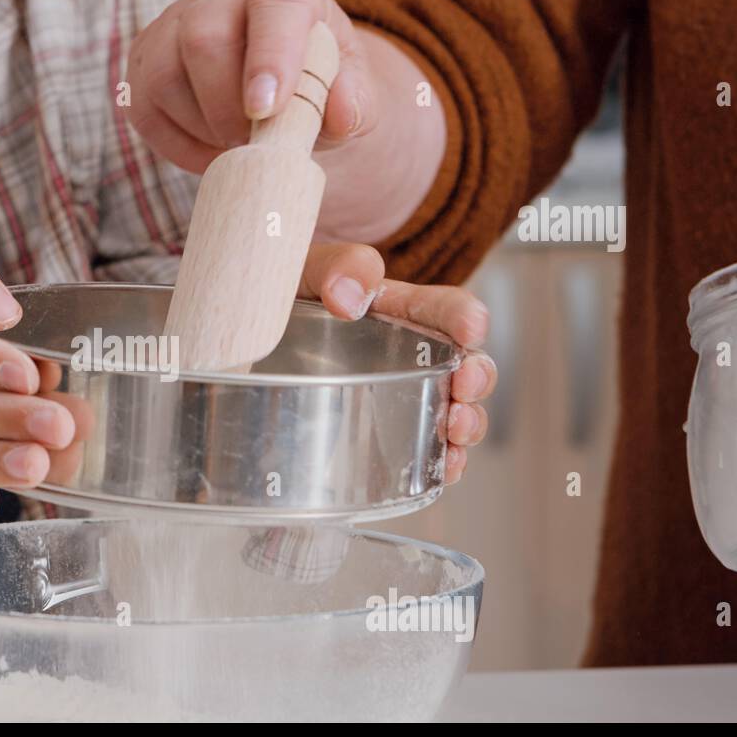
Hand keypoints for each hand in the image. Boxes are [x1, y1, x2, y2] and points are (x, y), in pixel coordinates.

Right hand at [126, 0, 373, 173]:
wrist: (277, 88)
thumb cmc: (315, 84)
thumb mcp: (348, 91)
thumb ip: (355, 101)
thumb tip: (342, 114)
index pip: (273, 9)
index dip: (269, 57)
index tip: (266, 110)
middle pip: (204, 41)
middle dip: (228, 109)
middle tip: (256, 142)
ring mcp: (171, 28)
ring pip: (166, 77)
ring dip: (203, 128)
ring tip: (237, 144)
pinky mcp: (143, 66)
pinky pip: (145, 110)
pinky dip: (178, 146)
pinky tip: (211, 150)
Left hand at [299, 243, 496, 483]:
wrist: (259, 338)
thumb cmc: (289, 299)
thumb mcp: (306, 272)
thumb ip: (334, 267)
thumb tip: (350, 296)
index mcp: (398, 309)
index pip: (444, 308)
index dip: (464, 316)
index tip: (472, 328)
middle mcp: (411, 352)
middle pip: (463, 363)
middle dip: (477, 375)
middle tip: (465, 384)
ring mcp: (402, 392)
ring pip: (453, 408)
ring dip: (467, 422)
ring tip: (456, 431)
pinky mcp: (385, 428)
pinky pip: (426, 447)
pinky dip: (441, 461)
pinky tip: (443, 469)